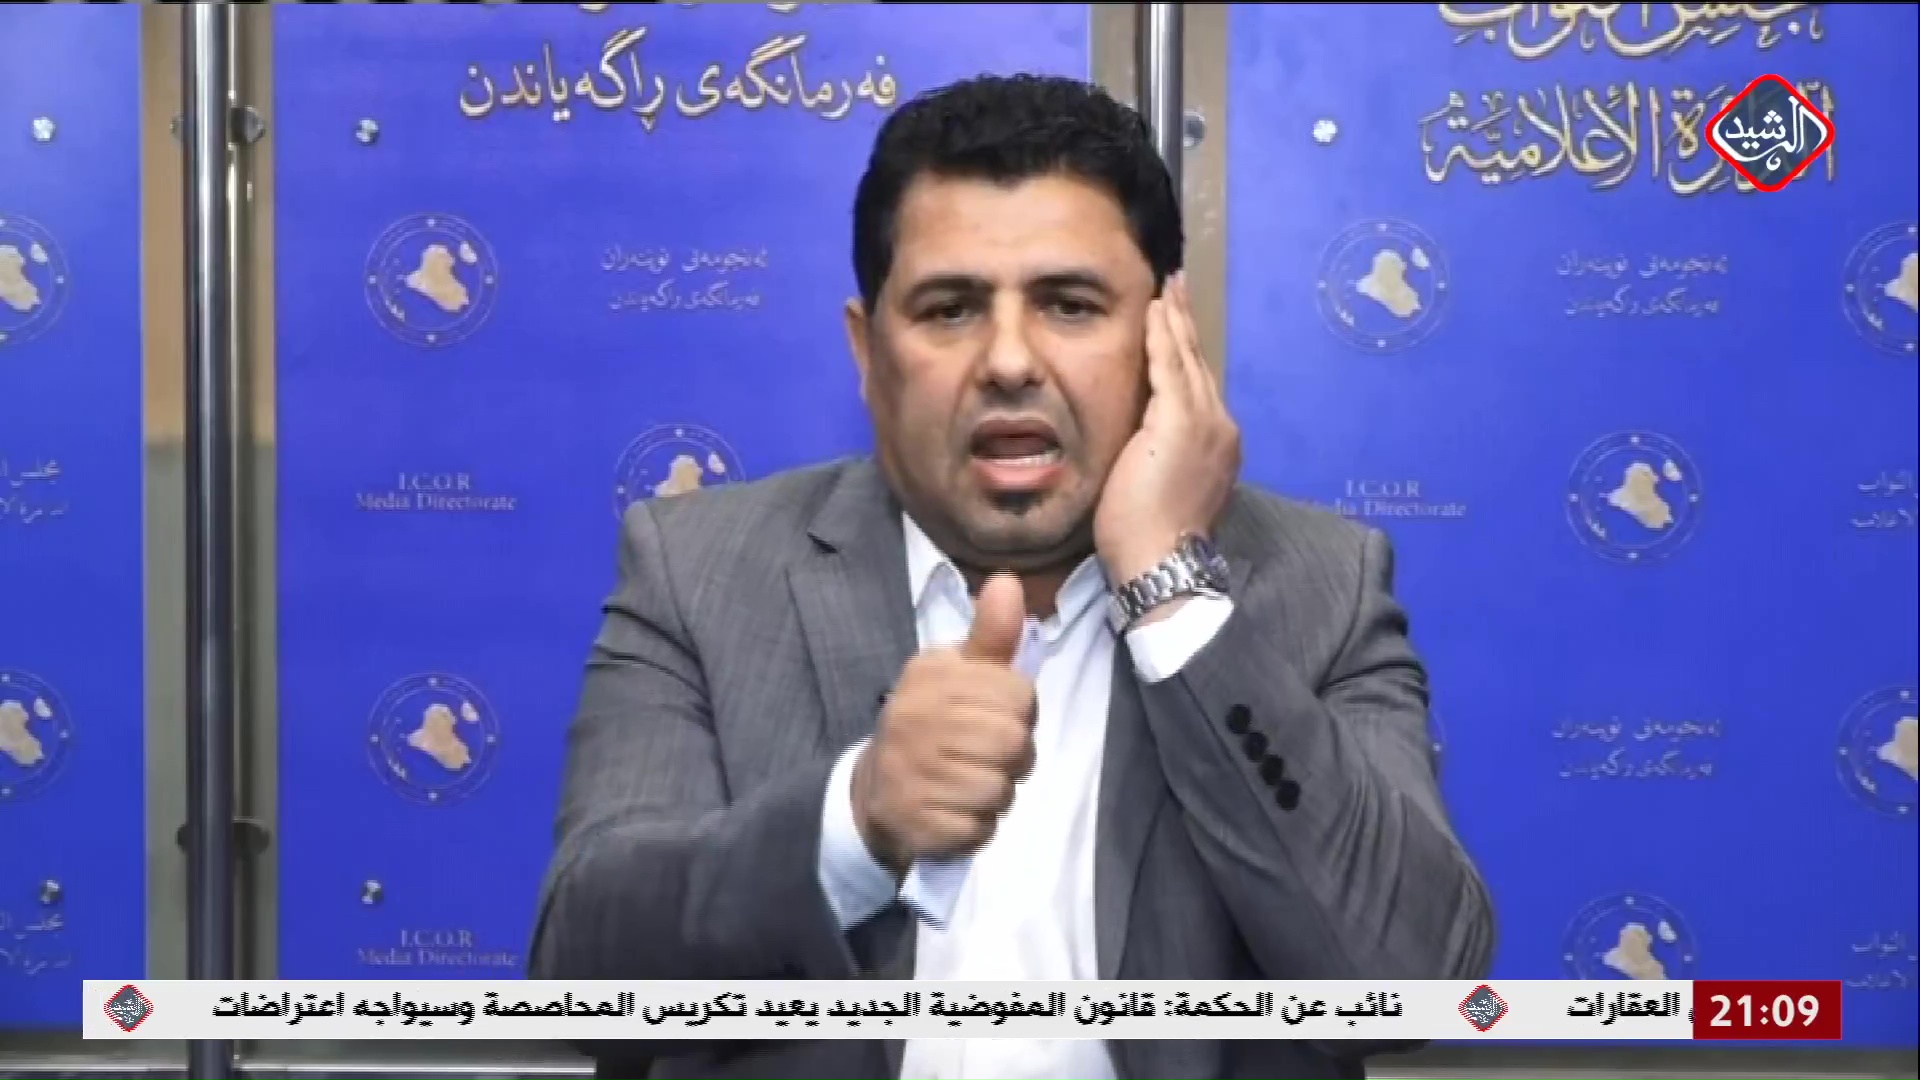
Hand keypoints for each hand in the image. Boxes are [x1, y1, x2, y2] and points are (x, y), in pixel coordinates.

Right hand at [852, 573, 1035, 873]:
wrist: (879, 787)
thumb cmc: (934, 722)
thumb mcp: (961, 673)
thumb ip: (991, 634)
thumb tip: (1009, 581)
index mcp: (931, 676)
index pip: (1018, 695)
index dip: (1018, 711)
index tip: (993, 715)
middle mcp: (915, 719)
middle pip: (1014, 744)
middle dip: (1013, 757)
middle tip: (987, 756)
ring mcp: (911, 774)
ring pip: (1001, 790)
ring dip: (996, 793)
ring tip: (969, 783)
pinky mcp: (917, 823)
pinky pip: (980, 830)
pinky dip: (977, 827)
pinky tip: (955, 811)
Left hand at [1094, 271, 1241, 584]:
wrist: (1162, 561)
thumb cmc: (1150, 539)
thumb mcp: (1161, 486)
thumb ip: (1159, 455)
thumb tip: (1141, 440)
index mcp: (1216, 445)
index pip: (1199, 386)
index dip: (1188, 351)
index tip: (1178, 323)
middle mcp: (1219, 428)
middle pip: (1199, 364)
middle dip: (1186, 324)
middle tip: (1177, 286)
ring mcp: (1204, 423)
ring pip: (1187, 359)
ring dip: (1174, 320)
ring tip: (1166, 288)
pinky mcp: (1179, 422)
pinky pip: (1169, 367)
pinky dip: (1162, 336)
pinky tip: (1154, 311)